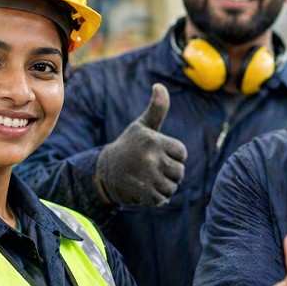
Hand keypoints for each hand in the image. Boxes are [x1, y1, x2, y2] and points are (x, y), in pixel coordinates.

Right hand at [95, 84, 187, 206]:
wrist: (103, 171)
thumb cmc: (128, 146)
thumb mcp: (142, 126)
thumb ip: (157, 108)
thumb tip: (159, 86)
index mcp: (153, 140)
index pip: (182, 153)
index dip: (173, 156)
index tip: (157, 154)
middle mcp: (150, 157)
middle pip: (180, 172)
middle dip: (170, 173)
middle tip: (152, 168)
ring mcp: (147, 176)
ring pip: (173, 187)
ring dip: (164, 187)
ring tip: (148, 178)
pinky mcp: (143, 193)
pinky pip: (162, 199)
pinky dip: (156, 198)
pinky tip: (144, 189)